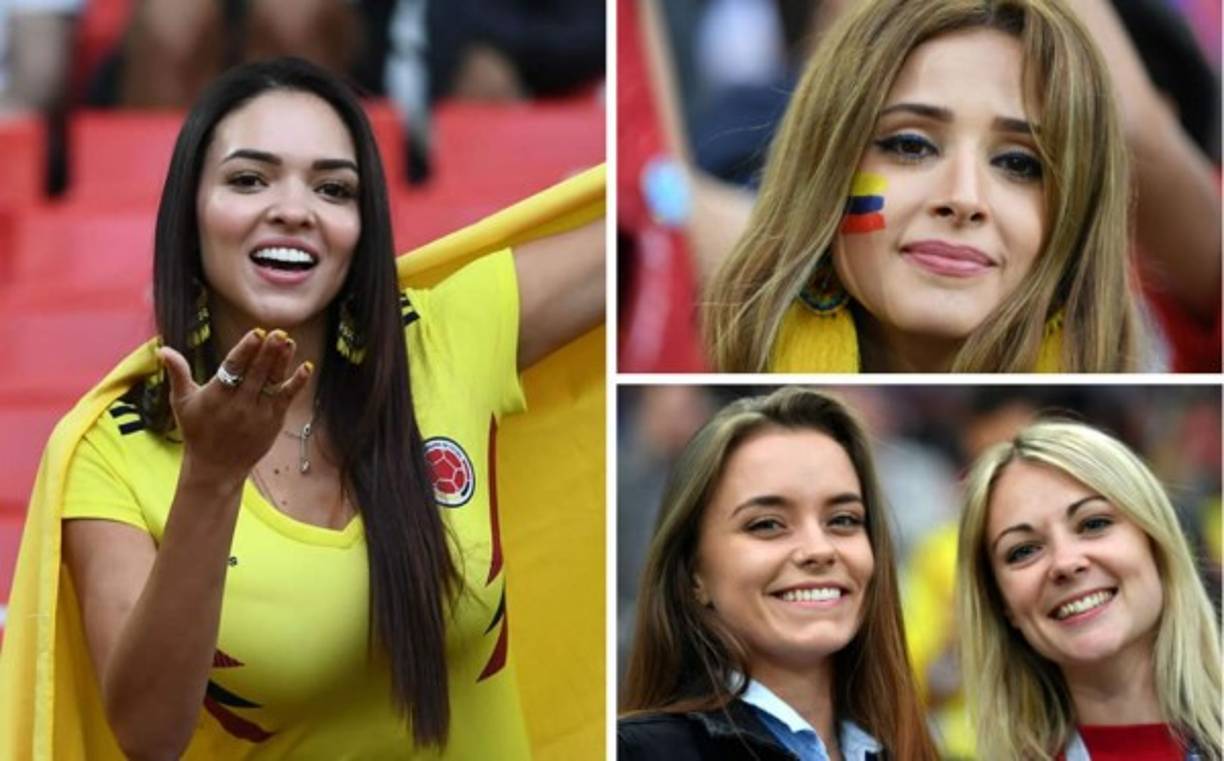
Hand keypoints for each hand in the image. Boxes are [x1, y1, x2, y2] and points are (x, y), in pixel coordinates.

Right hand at [157, 329, 312, 478]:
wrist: (215, 467)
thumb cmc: (197, 431)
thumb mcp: (182, 402)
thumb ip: (178, 373)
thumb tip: (162, 349)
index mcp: (217, 395)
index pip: (233, 368)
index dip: (245, 350)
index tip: (257, 333)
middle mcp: (239, 404)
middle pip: (256, 373)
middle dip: (268, 352)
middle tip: (279, 333)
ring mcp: (258, 413)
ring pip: (272, 383)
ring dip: (282, 363)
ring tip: (289, 342)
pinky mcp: (273, 421)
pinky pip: (286, 398)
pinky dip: (297, 384)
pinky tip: (306, 368)